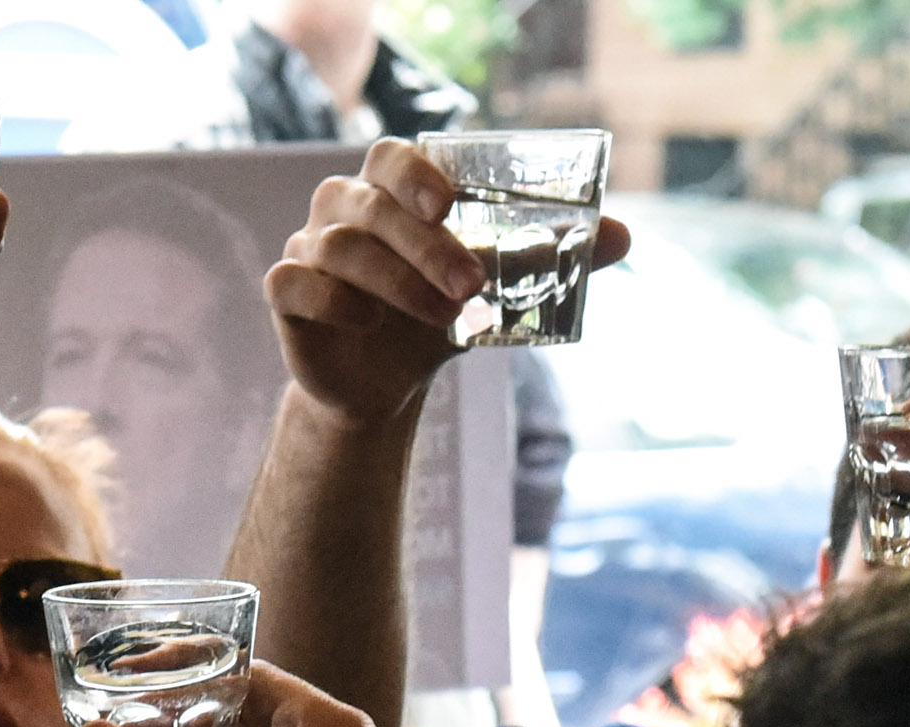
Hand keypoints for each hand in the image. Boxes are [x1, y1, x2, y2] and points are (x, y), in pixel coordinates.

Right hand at [268, 139, 628, 430]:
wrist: (384, 387)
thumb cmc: (433, 318)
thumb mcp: (494, 288)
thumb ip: (545, 258)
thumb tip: (623, 236)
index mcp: (387, 193)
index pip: (390, 157)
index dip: (415, 174)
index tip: (450, 206)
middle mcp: (340, 212)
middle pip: (370, 206)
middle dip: (426, 246)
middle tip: (471, 284)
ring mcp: (307, 250)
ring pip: (340, 247)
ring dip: (398, 281)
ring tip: (444, 316)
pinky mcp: (286, 296)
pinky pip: (294, 283)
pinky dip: (333, 300)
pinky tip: (369, 323)